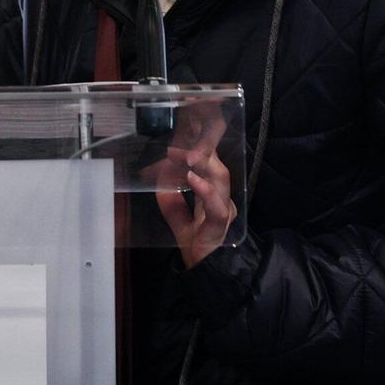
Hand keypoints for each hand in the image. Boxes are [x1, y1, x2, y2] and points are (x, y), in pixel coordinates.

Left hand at [144, 102, 235, 268]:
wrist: (209, 273)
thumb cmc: (197, 242)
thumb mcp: (175, 214)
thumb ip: (168, 194)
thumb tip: (160, 172)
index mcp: (211, 189)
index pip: (209, 156)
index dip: (204, 134)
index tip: (195, 110)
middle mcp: (221, 195)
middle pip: (217, 161)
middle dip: (206, 140)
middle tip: (192, 124)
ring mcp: (223, 209)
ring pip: (220, 179)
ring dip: (203, 163)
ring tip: (187, 153)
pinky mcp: (220, 226)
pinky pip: (217, 206)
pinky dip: (206, 191)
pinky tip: (193, 179)